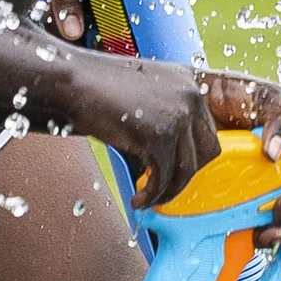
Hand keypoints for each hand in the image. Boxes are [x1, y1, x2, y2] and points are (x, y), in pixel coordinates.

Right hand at [64, 54, 222, 207]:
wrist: (73, 81)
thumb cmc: (99, 89)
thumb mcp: (145, 94)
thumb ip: (165, 114)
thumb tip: (176, 154)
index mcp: (189, 82)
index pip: (208, 130)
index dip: (191, 157)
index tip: (174, 172)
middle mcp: (190, 95)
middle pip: (208, 151)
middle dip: (185, 175)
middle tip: (163, 187)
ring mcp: (177, 115)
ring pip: (187, 169)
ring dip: (168, 191)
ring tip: (147, 198)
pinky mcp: (158, 136)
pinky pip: (163, 178)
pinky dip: (152, 196)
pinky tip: (137, 199)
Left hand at [203, 72, 280, 260]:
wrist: (180, 103)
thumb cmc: (228, 98)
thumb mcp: (265, 98)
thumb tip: (275, 155)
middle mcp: (275, 187)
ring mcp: (248, 204)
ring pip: (279, 235)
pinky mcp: (219, 215)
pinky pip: (240, 240)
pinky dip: (258, 243)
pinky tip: (263, 233)